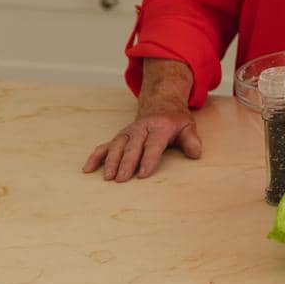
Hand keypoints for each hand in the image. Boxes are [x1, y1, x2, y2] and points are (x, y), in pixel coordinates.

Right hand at [82, 100, 201, 181]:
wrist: (160, 104)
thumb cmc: (175, 120)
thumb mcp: (188, 126)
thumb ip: (191, 140)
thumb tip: (196, 154)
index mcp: (159, 127)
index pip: (153, 144)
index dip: (148, 159)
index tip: (143, 174)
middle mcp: (141, 129)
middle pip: (133, 147)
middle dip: (127, 163)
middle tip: (122, 179)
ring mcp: (128, 133)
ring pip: (117, 146)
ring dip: (111, 161)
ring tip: (108, 178)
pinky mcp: (119, 137)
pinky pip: (105, 146)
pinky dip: (96, 157)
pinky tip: (88, 169)